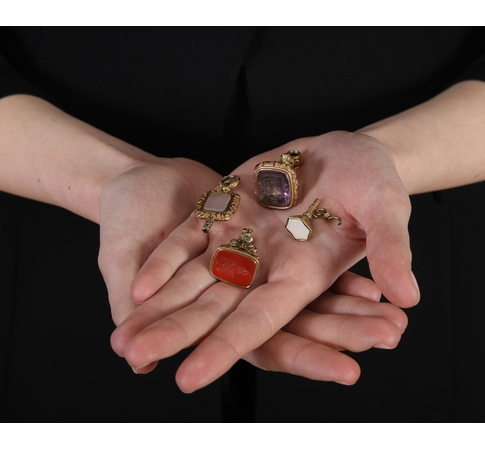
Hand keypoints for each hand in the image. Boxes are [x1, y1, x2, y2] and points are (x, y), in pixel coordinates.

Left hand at [111, 131, 418, 389]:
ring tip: (122, 335)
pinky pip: (189, 240)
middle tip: (134, 356)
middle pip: (215, 308)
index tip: (189, 378)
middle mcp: (266, 265)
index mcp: (304, 274)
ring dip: (158, 305)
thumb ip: (391, 248)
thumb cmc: (373, 180)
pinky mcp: (225, 211)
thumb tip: (409, 296)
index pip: (261, 321)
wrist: (345, 153)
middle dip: (175, 333)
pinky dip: (164, 260)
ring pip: (193, 280)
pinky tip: (138, 284)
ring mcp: (242, 239)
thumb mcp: (386, 205)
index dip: (225, 348)